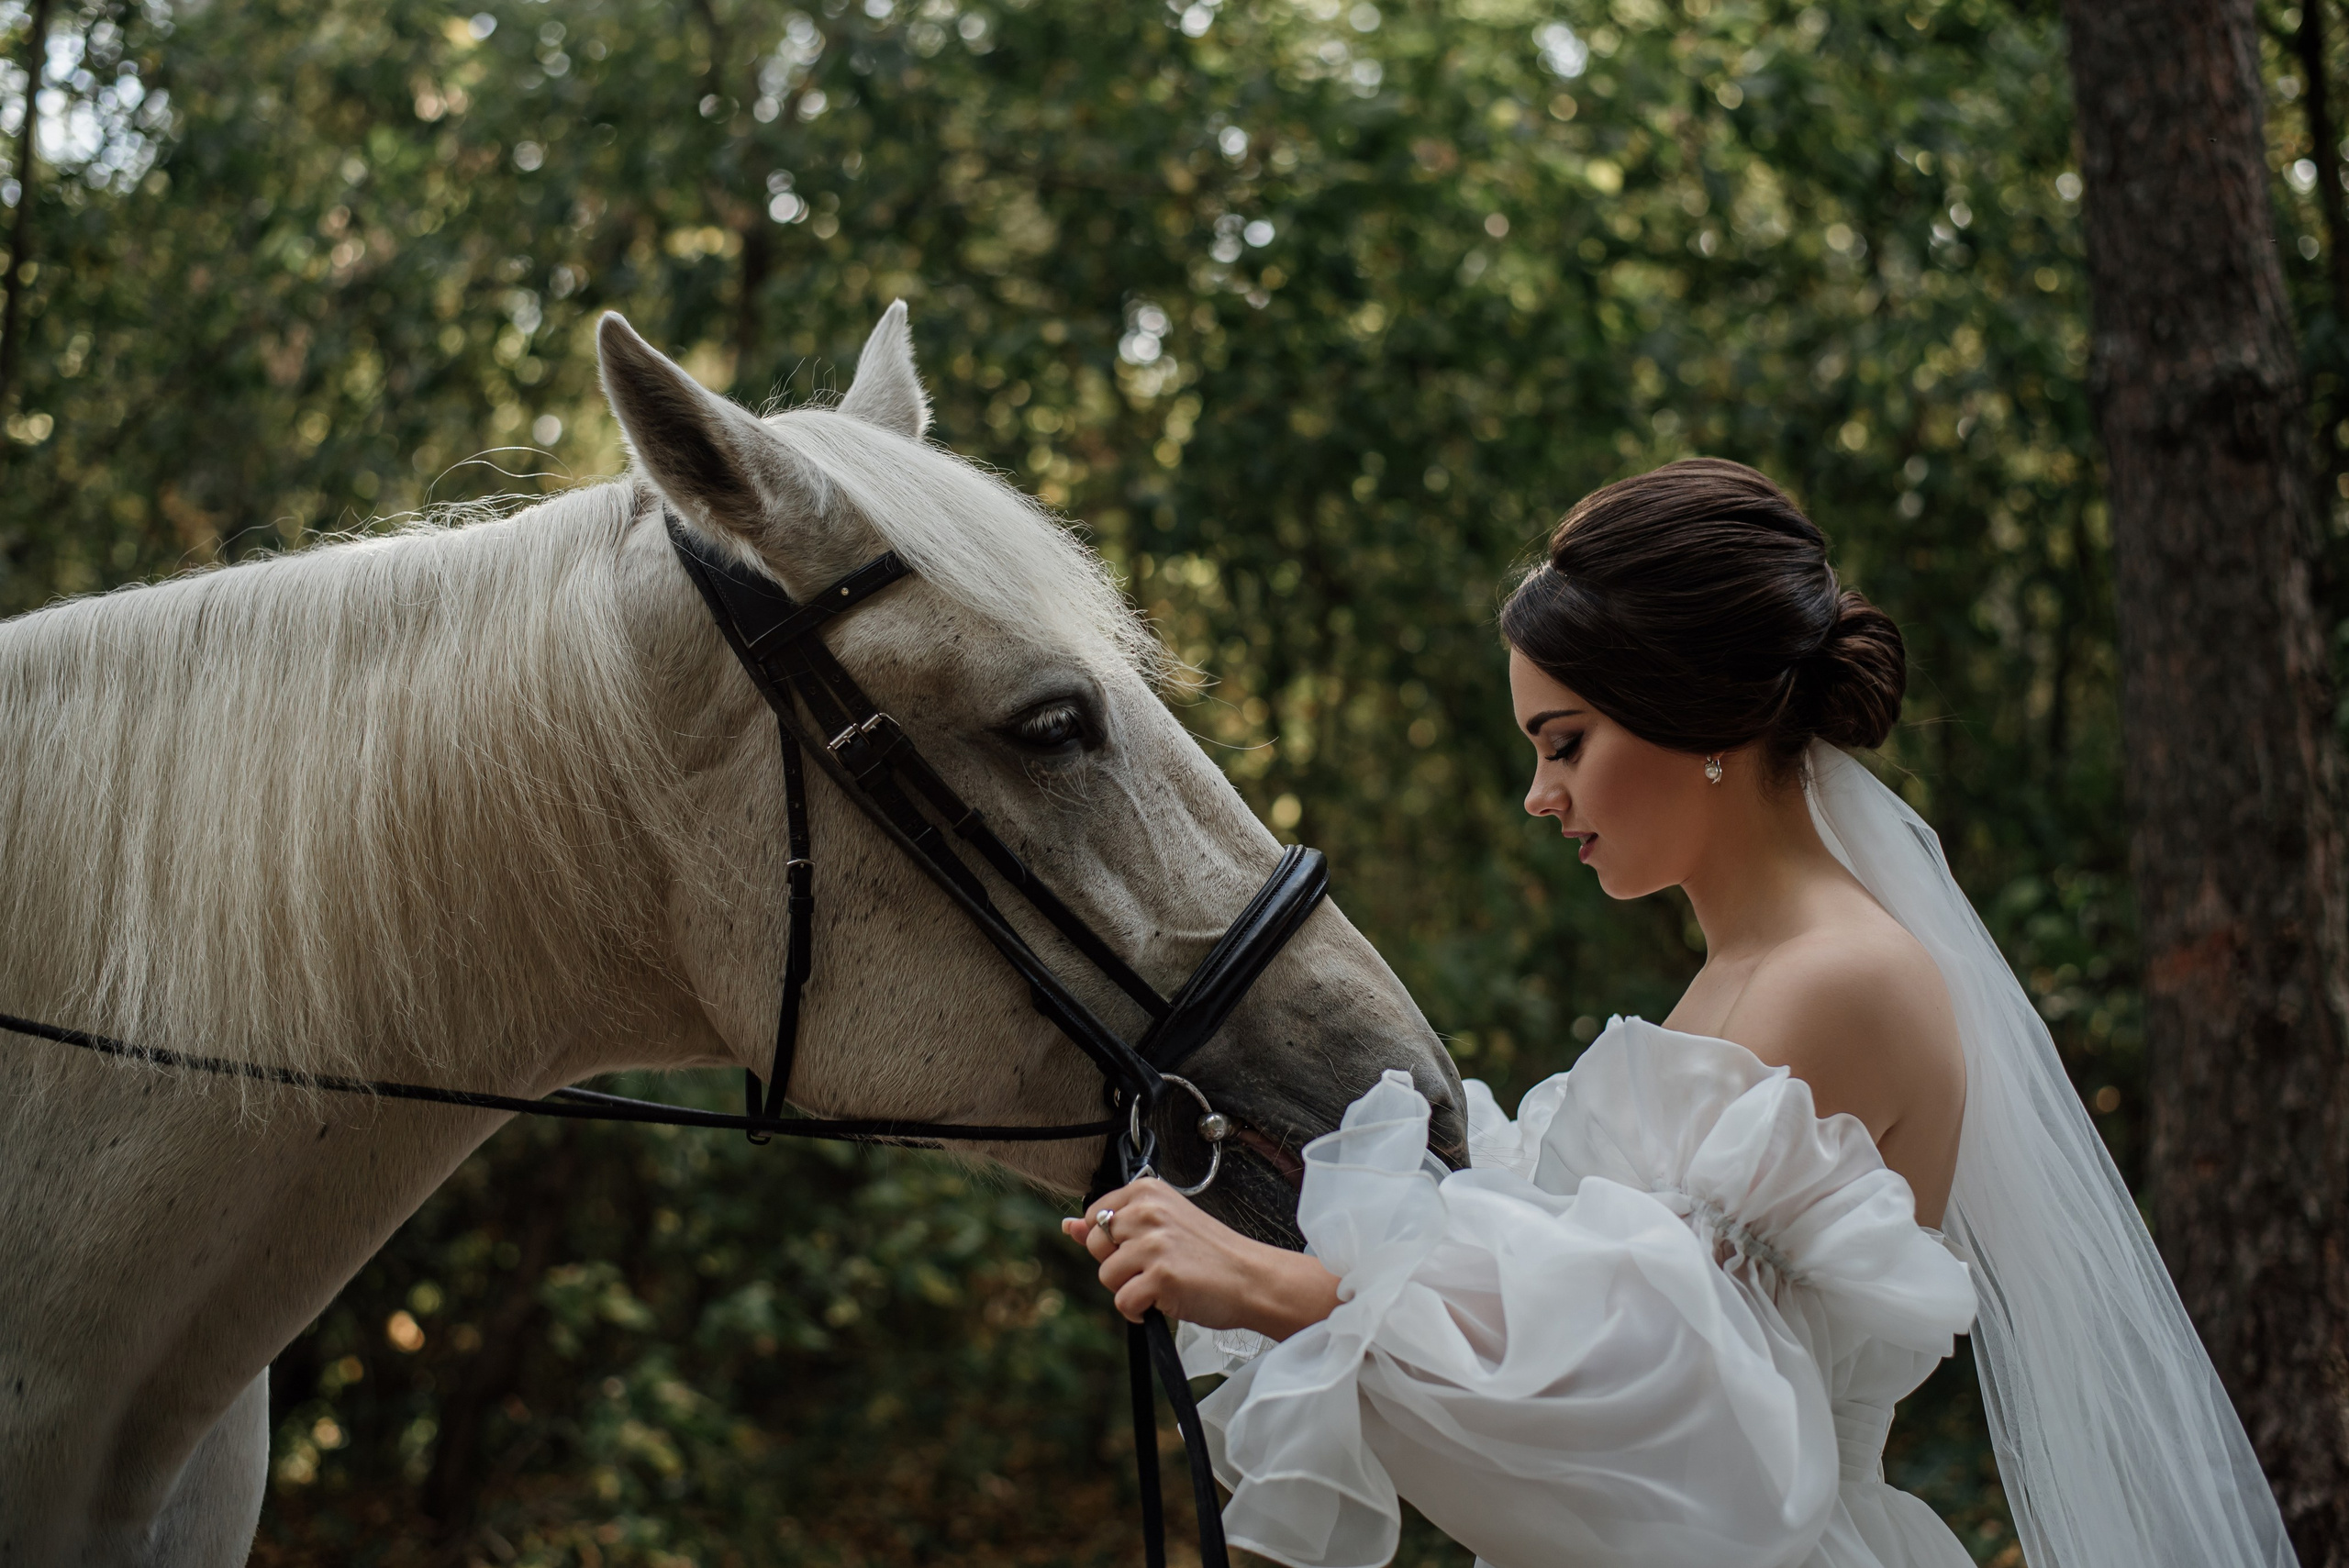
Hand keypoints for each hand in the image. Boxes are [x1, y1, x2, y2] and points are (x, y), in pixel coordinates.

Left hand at [1062, 1177, 1340, 1338]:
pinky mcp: (1160, 1276)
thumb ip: (1112, 1224)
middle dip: (1118, 1264)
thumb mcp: (1161, 1226)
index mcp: (1146, 1191)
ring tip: (1163, 1282)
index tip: (1143, 1246)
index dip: (1113, 1240)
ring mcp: (1153, 1244)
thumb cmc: (1208, 1253)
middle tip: (1156, 1266)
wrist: (1250, 1277)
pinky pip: (1123, 1302)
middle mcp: (1147, 1211)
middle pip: (1096, 1246)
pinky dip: (1137, 1311)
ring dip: (1130, 1289)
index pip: (1095, 1216)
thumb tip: (1068, 1226)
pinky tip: (1162, 1301)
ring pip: (1107, 1276)